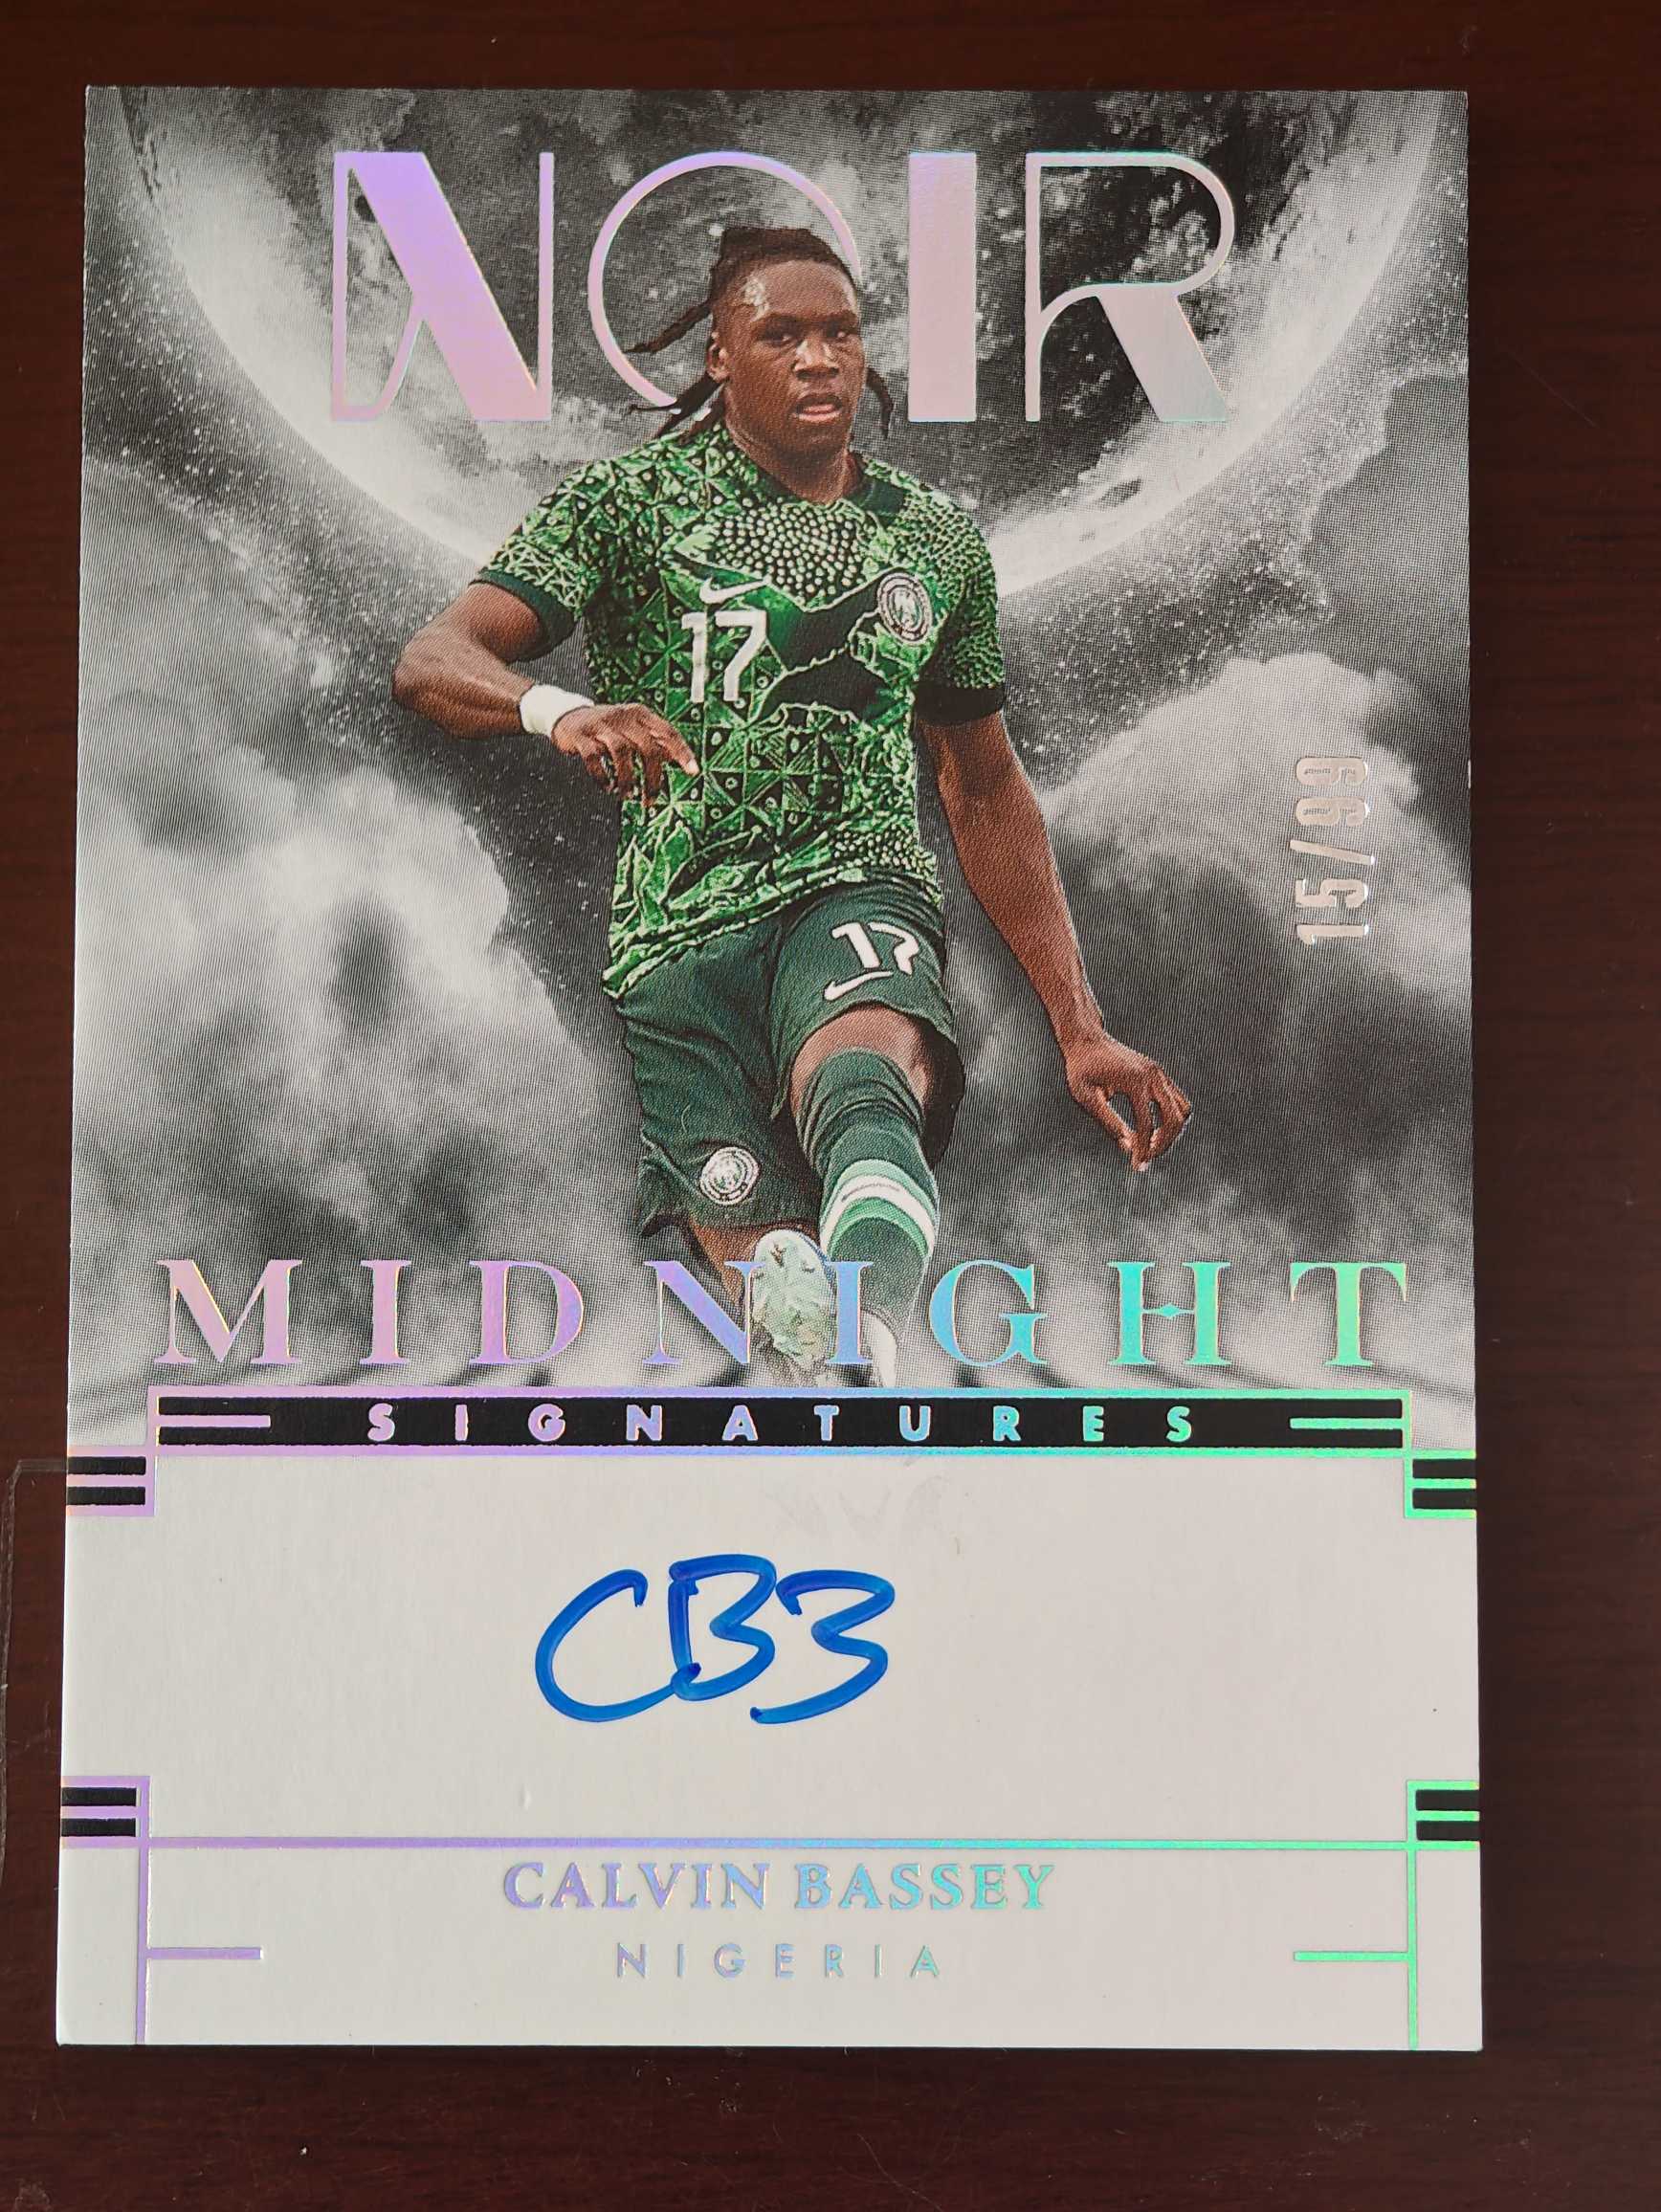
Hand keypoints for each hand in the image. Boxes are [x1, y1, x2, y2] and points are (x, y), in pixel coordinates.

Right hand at [551, 702, 698, 807]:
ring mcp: (601, 724)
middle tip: (650, 800)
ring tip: (626, 796)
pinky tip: (607, 787)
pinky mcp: (581, 735)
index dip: (682, 752)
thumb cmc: (607, 728)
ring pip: (622, 752)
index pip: (667, 731)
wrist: (568, 716)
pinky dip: (602, 776)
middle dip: (652, 778)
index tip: (693, 772)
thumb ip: (654, 741)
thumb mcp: (633, 729)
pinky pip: (594, 757)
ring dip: (627, 779)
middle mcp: (623, 716)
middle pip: (647, 747)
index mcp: (640, 714)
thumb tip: (679, 758)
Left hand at [1063, 1032, 1191, 1171]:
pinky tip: (1153, 1131)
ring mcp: (1159, 1073)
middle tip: (1146, 1159)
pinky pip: (1177, 1100)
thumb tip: (1128, 1146)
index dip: (1143, 1150)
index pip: (1147, 1125)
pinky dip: (1171, 1118)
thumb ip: (1108, 1121)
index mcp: (1135, 1081)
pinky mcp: (1159, 1073)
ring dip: (1171, 1132)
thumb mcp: (1086, 1096)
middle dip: (1164, 1144)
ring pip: (1182, 1109)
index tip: (1138, 1167)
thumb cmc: (1081, 1069)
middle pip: (1173, 1119)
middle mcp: (1152, 1076)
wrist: (1087, 1040)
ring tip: (1150, 1146)